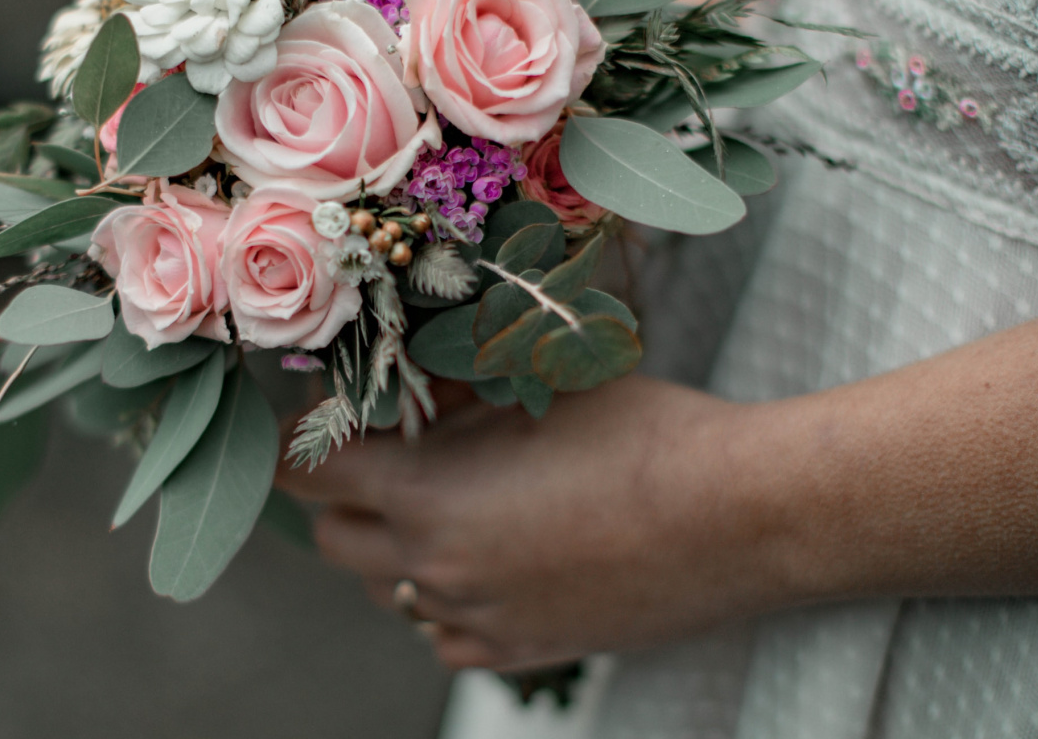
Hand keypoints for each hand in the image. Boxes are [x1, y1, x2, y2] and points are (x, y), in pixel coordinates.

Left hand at [276, 375, 800, 670]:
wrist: (738, 515)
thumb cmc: (645, 435)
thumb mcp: (535, 389)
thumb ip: (454, 391)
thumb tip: (413, 386)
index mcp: (426, 496)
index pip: (306, 475)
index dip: (299, 443)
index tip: (314, 426)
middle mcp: (436, 568)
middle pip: (334, 540)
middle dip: (344, 496)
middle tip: (386, 459)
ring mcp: (478, 619)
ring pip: (387, 592)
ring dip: (395, 549)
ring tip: (449, 508)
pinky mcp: (522, 651)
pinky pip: (444, 638)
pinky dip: (445, 604)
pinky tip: (489, 566)